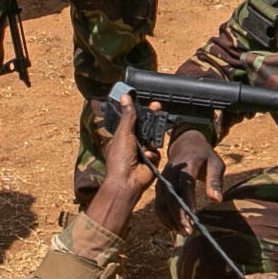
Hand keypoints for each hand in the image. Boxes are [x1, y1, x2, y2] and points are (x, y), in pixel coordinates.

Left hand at [85, 94, 157, 234]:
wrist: (127, 181)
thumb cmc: (119, 159)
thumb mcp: (123, 133)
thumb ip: (128, 115)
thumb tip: (125, 97)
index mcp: (122, 136)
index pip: (133, 119)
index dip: (141, 111)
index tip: (148, 102)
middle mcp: (132, 143)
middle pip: (145, 127)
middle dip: (151, 121)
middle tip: (158, 109)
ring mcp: (143, 152)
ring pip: (153, 138)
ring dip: (150, 141)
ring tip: (146, 146)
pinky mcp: (152, 160)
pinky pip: (156, 151)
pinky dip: (152, 154)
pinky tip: (147, 159)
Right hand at [155, 130, 225, 232]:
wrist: (186, 144)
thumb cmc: (204, 156)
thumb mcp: (216, 164)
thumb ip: (215, 181)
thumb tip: (216, 200)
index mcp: (186, 165)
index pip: (185, 186)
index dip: (187, 203)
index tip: (193, 219)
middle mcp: (171, 173)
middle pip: (170, 197)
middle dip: (177, 216)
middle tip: (188, 232)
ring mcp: (162, 180)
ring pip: (161, 203)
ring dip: (170, 220)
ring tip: (183, 232)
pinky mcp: (159, 187)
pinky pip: (158, 204)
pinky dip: (164, 217)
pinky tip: (175, 226)